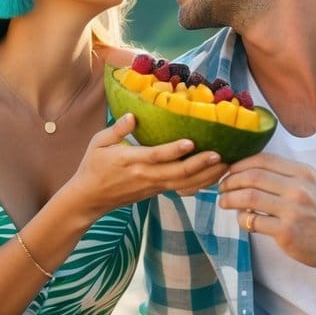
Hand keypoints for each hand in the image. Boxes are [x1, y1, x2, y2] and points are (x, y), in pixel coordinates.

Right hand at [72, 115, 226, 217]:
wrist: (89, 198)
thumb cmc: (93, 166)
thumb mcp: (98, 142)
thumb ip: (117, 129)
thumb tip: (132, 115)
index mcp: (130, 160)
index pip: (156, 156)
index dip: (174, 151)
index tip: (191, 142)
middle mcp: (145, 175)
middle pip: (177, 173)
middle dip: (200, 165)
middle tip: (221, 155)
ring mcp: (152, 186)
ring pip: (183, 184)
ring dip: (206, 176)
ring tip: (226, 165)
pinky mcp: (156, 191)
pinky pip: (181, 189)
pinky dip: (199, 184)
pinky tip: (214, 177)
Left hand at [219, 152, 315, 270]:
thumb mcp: (313, 183)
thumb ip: (287, 176)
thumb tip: (252, 172)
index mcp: (302, 173)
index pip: (263, 160)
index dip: (240, 164)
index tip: (229, 171)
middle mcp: (297, 188)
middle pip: (252, 177)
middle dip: (230, 181)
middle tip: (222, 188)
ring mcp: (292, 210)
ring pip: (249, 198)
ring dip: (230, 199)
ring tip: (224, 202)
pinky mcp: (286, 232)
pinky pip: (254, 222)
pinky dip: (242, 219)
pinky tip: (242, 220)